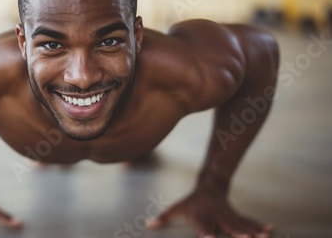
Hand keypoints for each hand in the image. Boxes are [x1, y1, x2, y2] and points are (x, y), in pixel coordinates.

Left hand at [147, 186, 272, 237]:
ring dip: (253, 230)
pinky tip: (270, 229)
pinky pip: (248, 221)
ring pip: (241, 224)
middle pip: (226, 226)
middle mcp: (215, 215)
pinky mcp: (235, 215)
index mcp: (199, 216)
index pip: (202, 227)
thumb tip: (148, 225)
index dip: (206, 234)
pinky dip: (258, 225)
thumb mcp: (176, 208)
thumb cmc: (190, 203)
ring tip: (264, 236)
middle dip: (237, 234)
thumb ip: (164, 218)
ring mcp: (227, 214)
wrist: (208, 185)